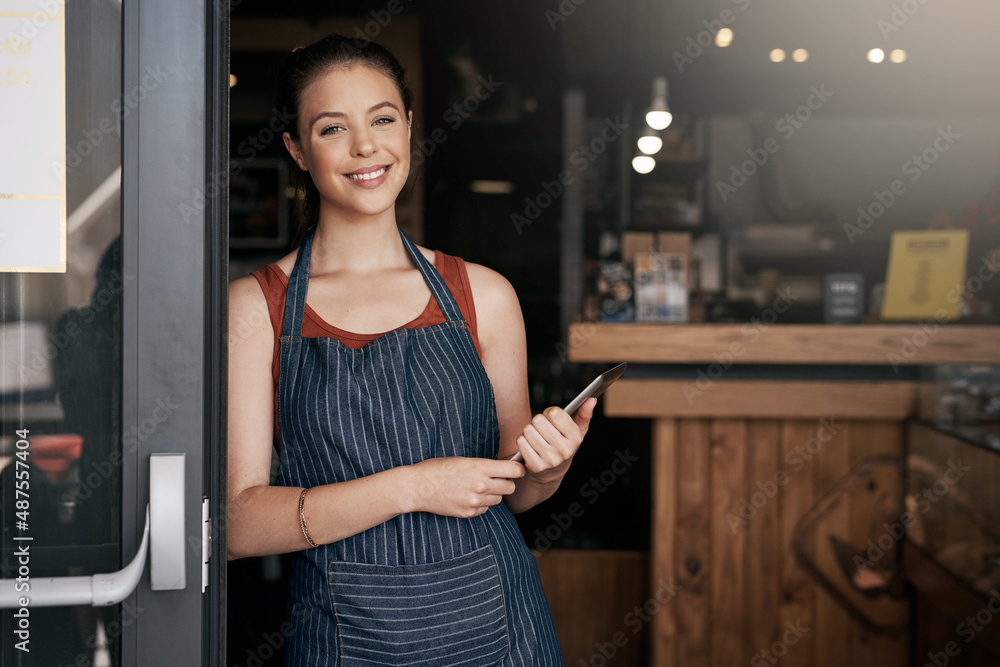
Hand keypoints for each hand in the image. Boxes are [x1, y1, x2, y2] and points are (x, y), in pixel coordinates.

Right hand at [407, 457, 524, 517]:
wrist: (417, 487)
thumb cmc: (437, 468)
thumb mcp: (463, 460)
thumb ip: (484, 465)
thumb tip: (505, 468)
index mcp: (480, 467)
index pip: (514, 470)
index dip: (518, 469)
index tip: (516, 469)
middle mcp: (480, 485)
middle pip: (510, 487)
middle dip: (507, 483)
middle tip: (498, 479)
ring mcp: (475, 501)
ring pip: (498, 499)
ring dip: (493, 494)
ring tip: (479, 487)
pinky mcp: (468, 513)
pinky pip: (485, 509)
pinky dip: (481, 504)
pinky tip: (468, 496)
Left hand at [514, 397, 595, 482]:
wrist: (551, 472)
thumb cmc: (563, 445)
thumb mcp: (577, 431)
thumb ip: (584, 414)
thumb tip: (591, 400)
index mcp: (576, 438)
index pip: (554, 413)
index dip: (550, 412)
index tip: (551, 418)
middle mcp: (564, 450)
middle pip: (538, 420)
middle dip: (538, 421)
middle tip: (542, 429)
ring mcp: (550, 459)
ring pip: (528, 430)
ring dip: (529, 431)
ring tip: (536, 437)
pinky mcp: (536, 466)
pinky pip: (521, 441)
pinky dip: (522, 441)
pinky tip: (530, 445)